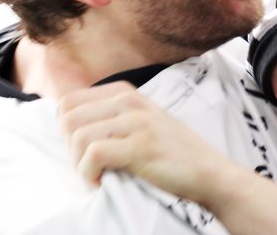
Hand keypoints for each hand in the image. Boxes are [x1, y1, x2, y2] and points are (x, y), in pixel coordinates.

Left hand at [60, 82, 276, 234]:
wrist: (210, 173)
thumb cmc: (172, 154)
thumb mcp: (142, 123)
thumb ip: (111, 117)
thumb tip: (66, 124)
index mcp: (126, 94)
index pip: (68, 102)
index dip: (68, 132)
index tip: (85, 152)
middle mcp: (130, 101)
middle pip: (67, 118)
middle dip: (70, 148)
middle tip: (89, 166)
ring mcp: (137, 122)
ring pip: (78, 136)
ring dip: (79, 164)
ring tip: (98, 176)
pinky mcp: (141, 145)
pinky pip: (93, 154)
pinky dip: (90, 174)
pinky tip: (103, 182)